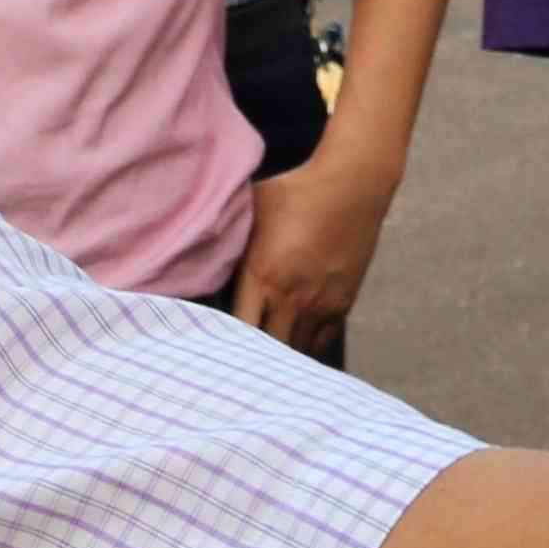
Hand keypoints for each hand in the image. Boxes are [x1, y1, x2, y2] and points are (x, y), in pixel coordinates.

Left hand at [230, 141, 400, 354]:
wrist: (352, 188)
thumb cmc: (295, 192)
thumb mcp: (253, 208)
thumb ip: (229, 237)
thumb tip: (196, 249)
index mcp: (262, 275)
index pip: (238, 329)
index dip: (224, 342)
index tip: (213, 345)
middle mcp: (291, 297)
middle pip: (268, 351)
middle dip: (251, 358)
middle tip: (236, 359)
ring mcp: (319, 304)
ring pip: (295, 351)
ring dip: (278, 353)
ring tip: (262, 355)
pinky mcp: (342, 305)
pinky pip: (320, 342)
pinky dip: (305, 345)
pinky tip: (291, 337)